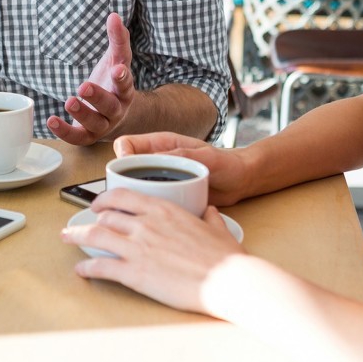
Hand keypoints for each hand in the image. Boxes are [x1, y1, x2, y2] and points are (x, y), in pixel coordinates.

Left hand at [48, 13, 136, 144]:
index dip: (122, 77)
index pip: (125, 83)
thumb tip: (113, 15)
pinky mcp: (87, 135)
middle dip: (97, 96)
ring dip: (82, 113)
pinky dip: (64, 132)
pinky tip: (51, 120)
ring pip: (95, 123)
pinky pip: (78, 137)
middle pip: (109, 106)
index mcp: (124, 90)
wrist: (117, 115)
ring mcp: (102, 125)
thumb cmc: (114, 84)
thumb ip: (117, 40)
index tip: (118, 70)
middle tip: (83, 86)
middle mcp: (116, 110)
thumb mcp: (117, 60)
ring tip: (69, 101)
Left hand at [61, 188, 245, 314]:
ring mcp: (138, 248)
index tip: (98, 203)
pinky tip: (81, 270)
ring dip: (77, 236)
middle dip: (88, 219)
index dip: (105, 198)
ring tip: (67, 238)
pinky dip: (87, 267)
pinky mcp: (135, 273)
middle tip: (79, 223)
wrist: (228, 280)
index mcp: (163, 209)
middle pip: (105, 216)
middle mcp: (146, 224)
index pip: (123, 195)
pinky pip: (102, 267)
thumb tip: (209, 212)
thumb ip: (209, 217)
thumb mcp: (217, 228)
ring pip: (96, 236)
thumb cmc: (225, 257)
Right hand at [113, 132, 248, 206]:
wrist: (241, 181)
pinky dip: (148, 208)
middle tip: (129, 195)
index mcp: (160, 144)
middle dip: (121, 182)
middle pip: (125, 168)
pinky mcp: (167, 195)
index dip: (121, 155)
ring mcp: (160, 179)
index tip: (126, 169)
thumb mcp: (206, 156)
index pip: (127, 144)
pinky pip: (149, 200)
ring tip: (142, 208)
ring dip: (134, 197)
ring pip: (134, 187)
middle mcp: (156, 161)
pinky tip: (155, 217)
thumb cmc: (226, 163)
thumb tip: (158, 157)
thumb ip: (183, 155)